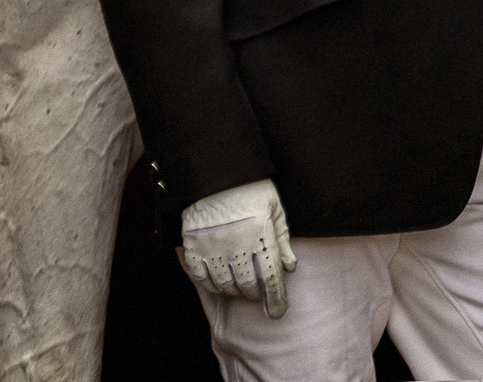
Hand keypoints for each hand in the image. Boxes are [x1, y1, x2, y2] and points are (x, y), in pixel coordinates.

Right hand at [179, 177, 295, 317]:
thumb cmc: (250, 186)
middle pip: (248, 285)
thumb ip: (282, 238)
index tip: (277, 313)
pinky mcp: (193, 244)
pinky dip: (211, 285)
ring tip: (240, 287)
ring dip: (235, 291)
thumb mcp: (273, 207)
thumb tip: (290, 267)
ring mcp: (212, 245)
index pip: (271, 278)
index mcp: (260, 234)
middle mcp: (236, 244)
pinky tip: (218, 283)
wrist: (214, 169)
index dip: (276, 300)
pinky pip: (200, 277)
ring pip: (225, 285)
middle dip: (255, 294)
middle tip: (257, 293)